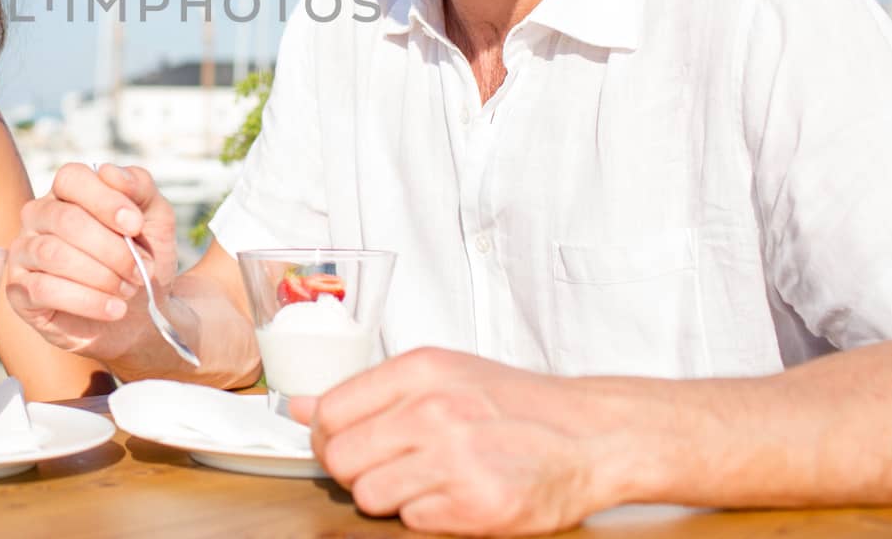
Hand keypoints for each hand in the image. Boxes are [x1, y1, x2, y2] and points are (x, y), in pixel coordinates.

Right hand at [6, 163, 177, 362]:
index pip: (72, 178)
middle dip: (111, 249)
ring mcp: (24, 252)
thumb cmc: (142, 259)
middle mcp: (39, 215)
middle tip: (140, 270)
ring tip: (128, 290)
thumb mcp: (155, 218)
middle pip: (65, 220)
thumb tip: (109, 171)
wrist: (140, 316)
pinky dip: (88, 301)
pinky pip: (44, 290)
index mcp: (68, 191)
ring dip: (101, 276)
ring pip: (53, 254)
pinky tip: (114, 309)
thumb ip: (140, 187)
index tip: (136, 226)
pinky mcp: (20, 290)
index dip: (105, 200)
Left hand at [291, 349, 628, 535]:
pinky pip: (413, 521)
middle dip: (353, 470)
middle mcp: (435, 410)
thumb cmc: (514, 403)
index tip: (343, 442)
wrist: (592, 433)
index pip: (331, 410)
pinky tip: (455, 494)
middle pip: (340, 458)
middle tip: (385, 466)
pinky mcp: (479, 505)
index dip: (327, 435)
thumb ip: (369, 390)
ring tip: (425, 479)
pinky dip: (428, 515)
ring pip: (369, 496)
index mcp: (421, 370)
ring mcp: (457, 459)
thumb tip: (299, 406)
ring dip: (390, 495)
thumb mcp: (441, 374)